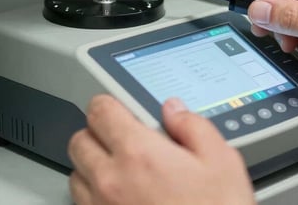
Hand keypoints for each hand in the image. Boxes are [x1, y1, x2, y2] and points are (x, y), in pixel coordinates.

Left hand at [68, 95, 254, 204]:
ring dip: (93, 166)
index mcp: (139, 153)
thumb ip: (194, 126)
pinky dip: (95, 196)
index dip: (109, 103)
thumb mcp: (222, 162)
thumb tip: (175, 111)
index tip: (119, 108)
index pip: (100, 110)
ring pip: (76, 174)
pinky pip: (83, 204)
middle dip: (98, 134)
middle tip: (122, 138)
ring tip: (122, 170)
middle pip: (80, 140)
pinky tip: (122, 197)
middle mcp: (111, 180)